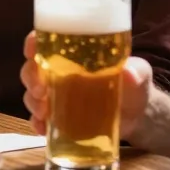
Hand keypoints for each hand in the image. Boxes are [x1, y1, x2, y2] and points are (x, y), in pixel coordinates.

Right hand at [20, 32, 152, 138]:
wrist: (138, 117)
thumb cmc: (134, 86)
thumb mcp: (139, 74)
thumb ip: (137, 71)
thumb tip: (129, 73)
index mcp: (73, 54)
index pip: (44, 41)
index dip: (32, 43)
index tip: (31, 50)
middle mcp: (58, 72)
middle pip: (31, 68)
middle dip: (30, 77)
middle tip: (40, 89)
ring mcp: (56, 96)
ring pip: (31, 93)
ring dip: (32, 101)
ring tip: (43, 111)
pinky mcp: (58, 118)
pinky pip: (39, 119)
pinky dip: (37, 123)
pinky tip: (43, 128)